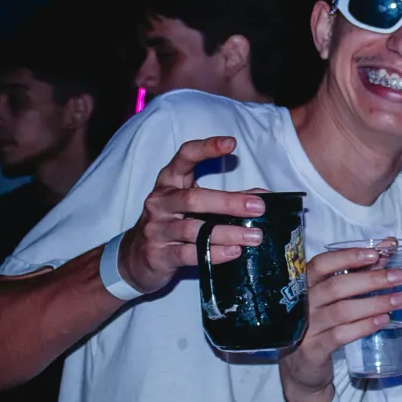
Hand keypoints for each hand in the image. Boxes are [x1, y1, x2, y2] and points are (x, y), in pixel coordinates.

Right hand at [116, 137, 265, 296]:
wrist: (137, 258)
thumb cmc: (173, 224)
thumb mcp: (195, 206)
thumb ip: (227, 199)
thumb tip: (264, 196)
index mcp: (169, 182)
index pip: (184, 157)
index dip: (206, 148)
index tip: (231, 143)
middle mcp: (160, 202)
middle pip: (194, 199)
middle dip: (229, 202)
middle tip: (258, 207)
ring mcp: (156, 229)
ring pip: (193, 229)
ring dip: (227, 232)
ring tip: (254, 236)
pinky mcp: (158, 255)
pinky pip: (188, 253)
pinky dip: (214, 253)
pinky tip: (234, 252)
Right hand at [279, 244, 401, 401]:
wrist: (302, 368)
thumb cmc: (321, 323)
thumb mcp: (336, 296)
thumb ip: (360, 270)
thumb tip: (389, 246)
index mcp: (304, 285)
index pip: (321, 264)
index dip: (347, 257)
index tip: (375, 254)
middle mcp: (301, 304)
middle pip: (335, 287)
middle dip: (371, 280)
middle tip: (399, 277)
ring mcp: (305, 328)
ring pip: (341, 311)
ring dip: (373, 303)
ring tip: (399, 299)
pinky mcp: (312, 350)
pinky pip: (339, 335)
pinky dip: (363, 327)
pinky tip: (383, 320)